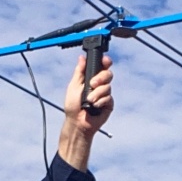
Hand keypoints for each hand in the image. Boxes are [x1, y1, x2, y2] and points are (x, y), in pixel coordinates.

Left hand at [58, 54, 113, 170]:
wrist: (77, 122)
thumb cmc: (72, 106)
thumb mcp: (73, 86)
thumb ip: (79, 72)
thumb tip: (81, 58)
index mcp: (91, 78)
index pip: (101, 66)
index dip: (105, 62)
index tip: (105, 61)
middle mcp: (99, 85)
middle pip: (108, 74)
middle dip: (101, 77)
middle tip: (92, 84)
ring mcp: (104, 94)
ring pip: (108, 86)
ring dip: (97, 93)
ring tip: (89, 100)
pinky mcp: (108, 104)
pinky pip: (108, 98)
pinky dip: (100, 101)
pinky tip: (94, 106)